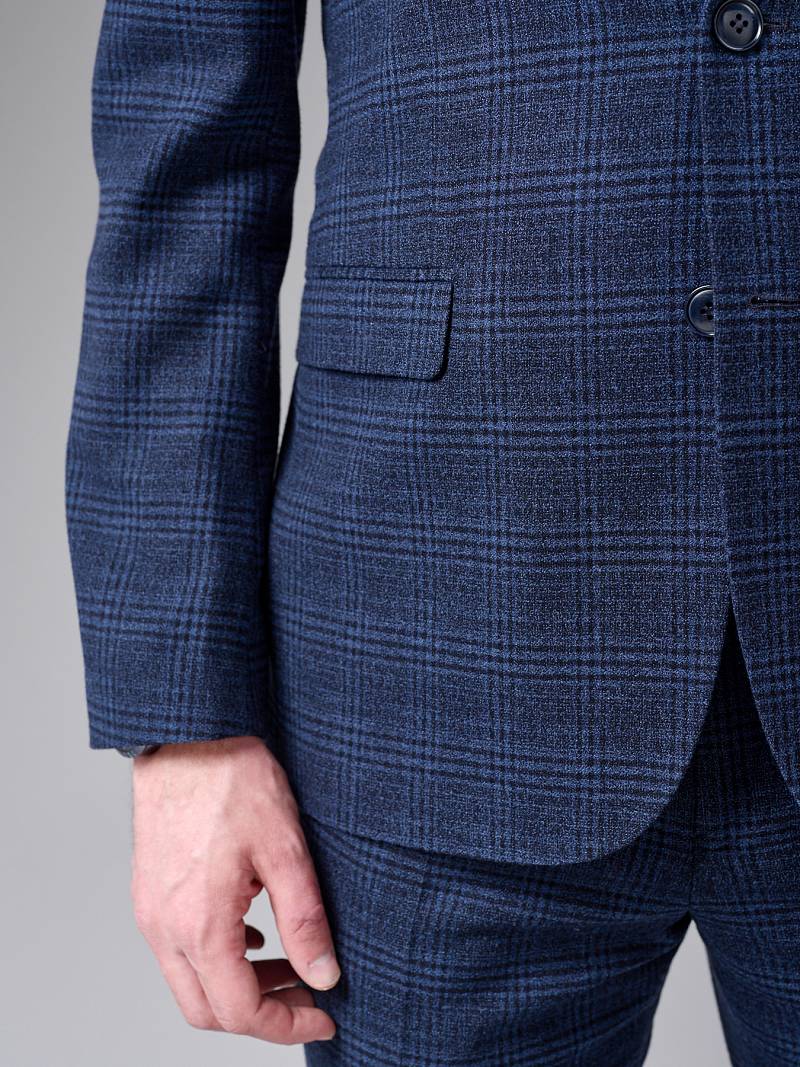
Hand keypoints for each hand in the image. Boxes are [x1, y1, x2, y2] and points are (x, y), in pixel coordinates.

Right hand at [130, 736, 338, 1043]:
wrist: (188, 734)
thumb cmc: (234, 780)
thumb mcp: (285, 849)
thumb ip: (305, 920)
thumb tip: (323, 975)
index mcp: (199, 924)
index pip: (240, 1010)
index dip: (286, 1025)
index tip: (324, 1015)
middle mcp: (164, 927)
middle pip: (207, 1010)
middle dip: (262, 1014)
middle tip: (308, 994)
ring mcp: (150, 910)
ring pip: (190, 982)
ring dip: (239, 987)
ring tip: (289, 963)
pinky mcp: (149, 890)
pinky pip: (177, 949)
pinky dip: (217, 959)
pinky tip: (253, 934)